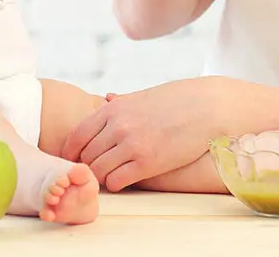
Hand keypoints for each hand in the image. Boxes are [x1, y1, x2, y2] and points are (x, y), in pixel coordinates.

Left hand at [60, 78, 225, 191]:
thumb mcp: (144, 95)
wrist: (207, 106)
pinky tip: (125, 179)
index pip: (77, 136)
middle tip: (94, 171)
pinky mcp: (147, 163)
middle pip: (86, 156)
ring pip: (98, 171)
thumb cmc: (177, 99)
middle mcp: (118, 126)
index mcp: (114, 109)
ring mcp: (132, 145)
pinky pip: (117, 181)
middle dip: (87, 166)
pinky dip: (117, 183)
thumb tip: (106, 99)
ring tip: (111, 175)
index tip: (76, 160)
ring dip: (102, 177)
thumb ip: (121, 102)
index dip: (72, 152)